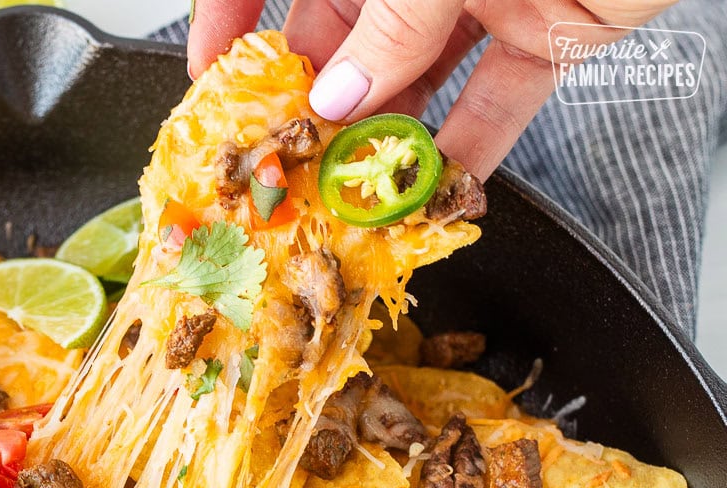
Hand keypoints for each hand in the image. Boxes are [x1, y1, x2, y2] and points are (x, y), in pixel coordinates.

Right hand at [188, 0, 677, 178]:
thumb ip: (394, 20)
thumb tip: (336, 93)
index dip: (231, 19)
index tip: (212, 82)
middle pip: (345, 36)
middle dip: (314, 103)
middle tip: (292, 165)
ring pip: (416, 78)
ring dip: (387, 140)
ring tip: (360, 192)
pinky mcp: (550, 27)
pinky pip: (499, 98)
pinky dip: (471, 148)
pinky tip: (440, 189)